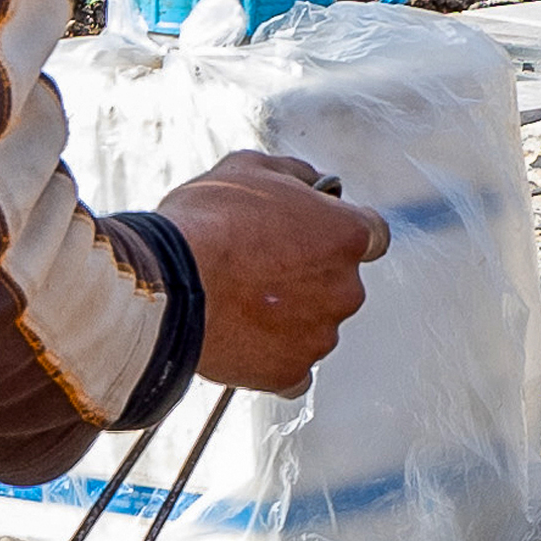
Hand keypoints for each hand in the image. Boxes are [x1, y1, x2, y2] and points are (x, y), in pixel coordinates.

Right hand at [157, 149, 390, 393]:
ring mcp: (320, 335)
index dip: (338, 233)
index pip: (371, 235)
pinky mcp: (291, 372)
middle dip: (309, 277)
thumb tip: (310, 181)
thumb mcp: (250, 168)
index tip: (314, 236)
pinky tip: (245, 340)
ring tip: (240, 302)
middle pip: (339, 283)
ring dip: (289, 317)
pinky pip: (294, 369)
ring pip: (315, 325)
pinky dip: (274, 358)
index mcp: (347, 235)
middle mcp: (346, 288)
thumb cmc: (207, 224)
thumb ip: (294, 174)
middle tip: (261, 268)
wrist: (169, 285)